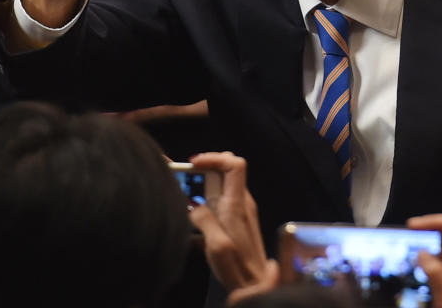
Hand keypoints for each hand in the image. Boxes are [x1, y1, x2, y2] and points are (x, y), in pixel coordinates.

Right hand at [188, 152, 278, 303]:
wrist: (255, 284)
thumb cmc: (238, 268)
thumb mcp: (216, 245)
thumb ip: (204, 220)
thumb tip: (194, 206)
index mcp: (238, 205)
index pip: (234, 164)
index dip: (214, 157)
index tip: (194, 163)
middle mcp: (243, 203)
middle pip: (227, 169)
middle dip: (205, 168)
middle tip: (185, 177)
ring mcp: (242, 210)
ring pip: (224, 184)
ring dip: (204, 184)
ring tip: (186, 195)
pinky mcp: (238, 219)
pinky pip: (223, 199)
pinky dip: (208, 198)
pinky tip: (196, 214)